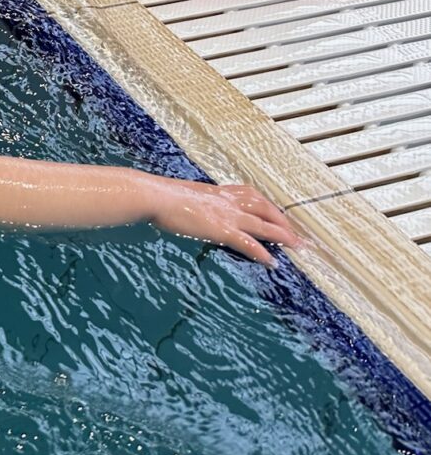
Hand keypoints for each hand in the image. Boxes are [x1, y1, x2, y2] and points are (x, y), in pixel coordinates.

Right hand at [150, 181, 300, 265]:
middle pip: (265, 209)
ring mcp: (227, 215)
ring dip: (283, 236)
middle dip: (283, 221)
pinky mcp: (222, 229)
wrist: (157, 197)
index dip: (267, 205)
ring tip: (297, 247)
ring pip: (264, 225)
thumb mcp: (184, 195)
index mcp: (219, 192)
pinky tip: (272, 262)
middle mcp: (228, 201)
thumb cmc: (163, 196)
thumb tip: (191, 208)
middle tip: (296, 234)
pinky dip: (262, 253)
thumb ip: (195, 202)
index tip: (276, 213)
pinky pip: (248, 243)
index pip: (251, 195)